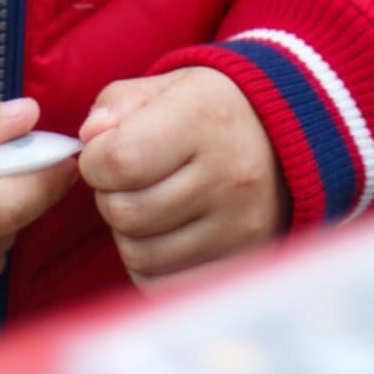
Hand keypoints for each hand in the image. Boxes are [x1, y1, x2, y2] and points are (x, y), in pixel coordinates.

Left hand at [77, 68, 287, 286]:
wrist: (283, 138)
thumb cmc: (209, 110)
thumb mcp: (166, 87)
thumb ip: (117, 104)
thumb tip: (90, 139)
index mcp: (204, 118)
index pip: (119, 160)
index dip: (95, 160)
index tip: (105, 151)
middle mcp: (228, 174)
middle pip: (124, 212)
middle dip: (111, 195)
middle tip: (130, 179)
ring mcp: (238, 225)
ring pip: (138, 255)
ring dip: (129, 233)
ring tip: (152, 202)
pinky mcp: (241, 262)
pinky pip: (163, 286)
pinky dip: (150, 266)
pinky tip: (165, 234)